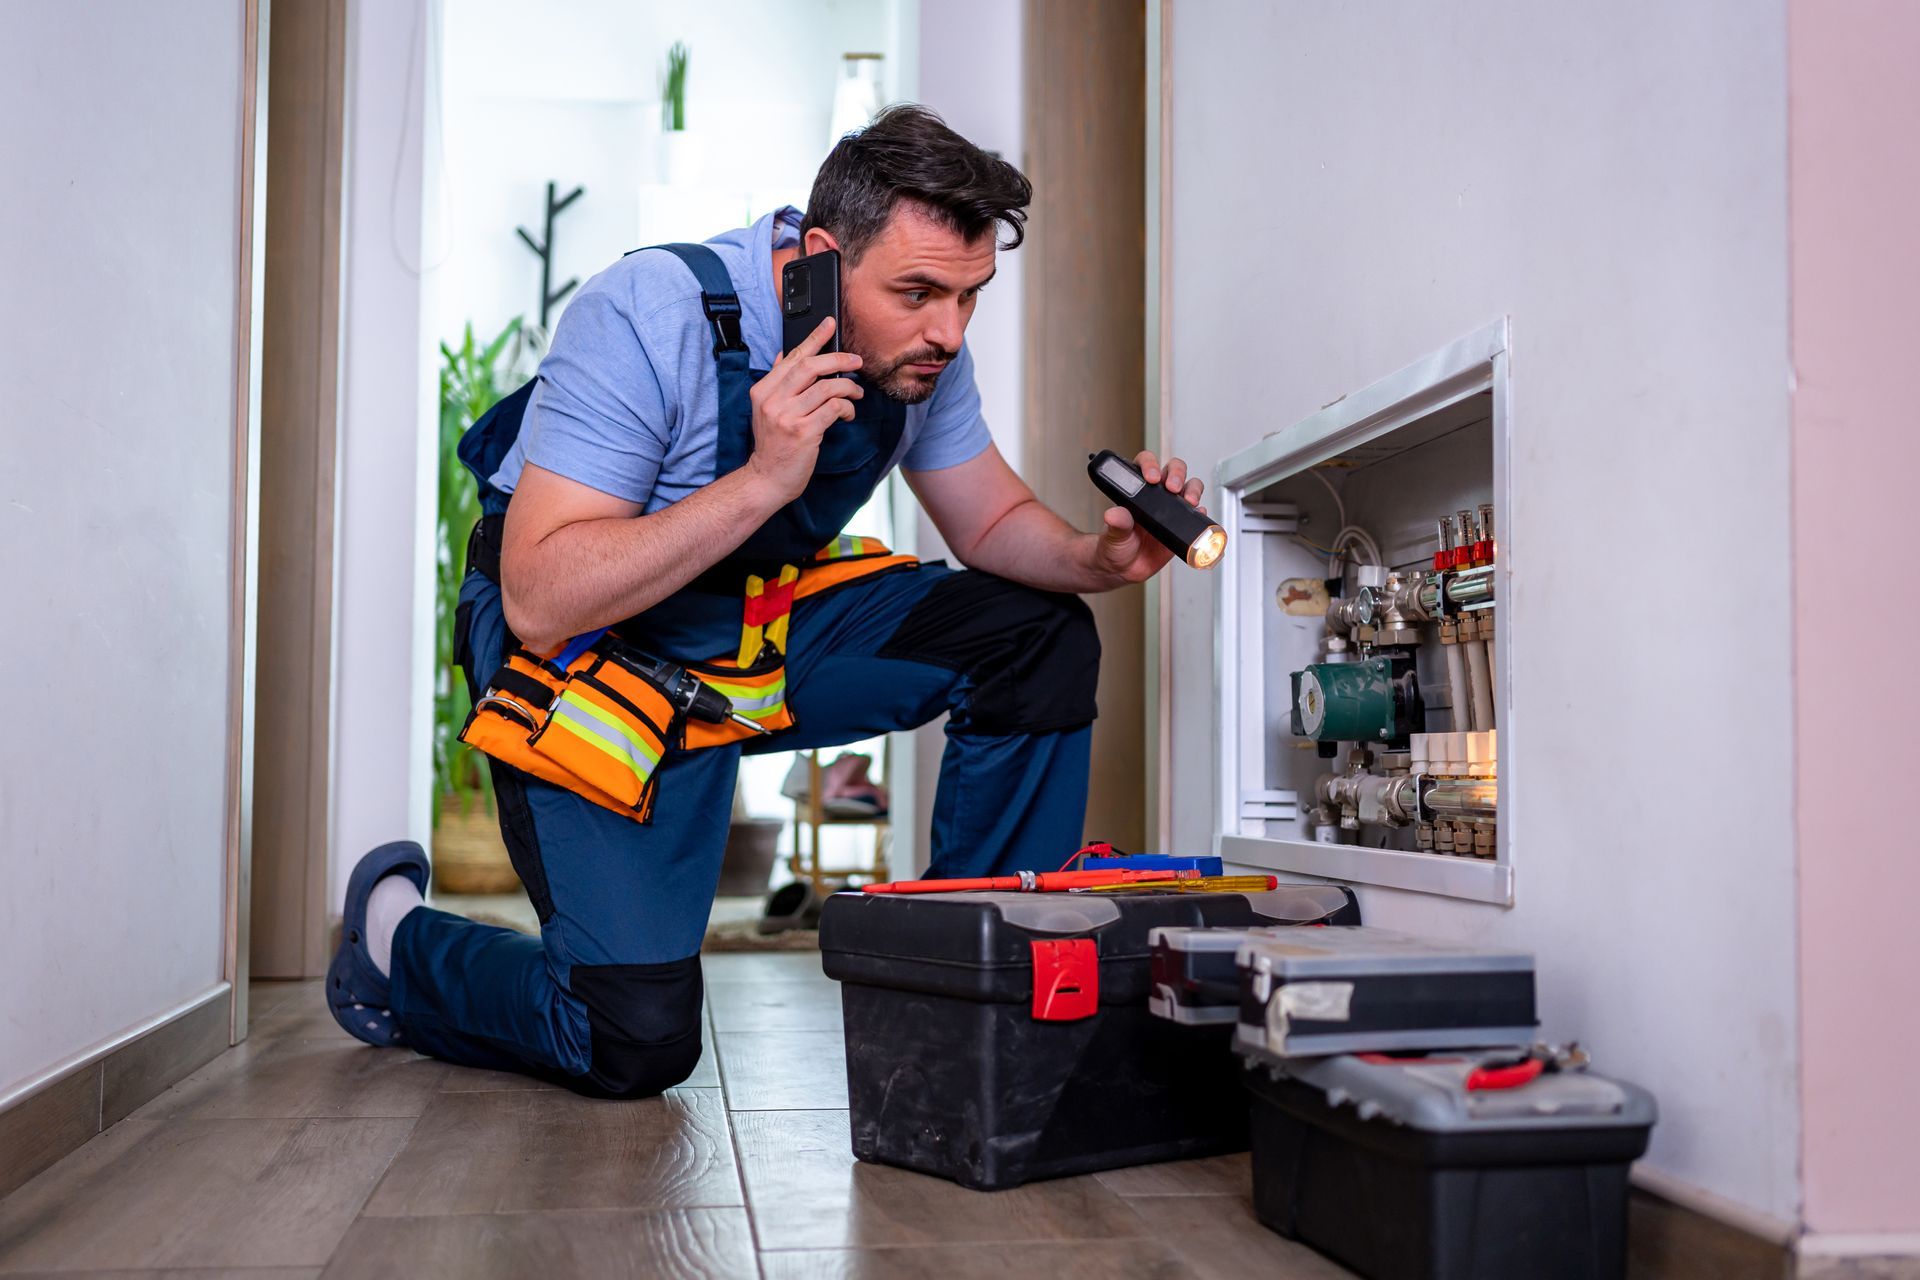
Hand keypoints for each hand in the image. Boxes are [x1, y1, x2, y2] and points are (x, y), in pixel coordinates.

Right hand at [744, 316, 862, 502]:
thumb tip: (783, 355)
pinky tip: (848, 414)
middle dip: (838, 359)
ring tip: (856, 394)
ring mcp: (787, 416)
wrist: (767, 479)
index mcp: (762, 390)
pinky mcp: (804, 432)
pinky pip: (834, 409)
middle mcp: (772, 400)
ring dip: (848, 388)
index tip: (830, 324)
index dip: (814, 338)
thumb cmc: (773, 445)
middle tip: (856, 361)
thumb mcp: (766, 410)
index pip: (791, 357)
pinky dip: (846, 408)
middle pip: (810, 367)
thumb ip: (776, 382)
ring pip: (826, 387)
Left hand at [1092, 450, 1205, 584]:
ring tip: (1189, 500)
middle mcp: (1155, 495)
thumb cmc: (1115, 545)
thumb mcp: (1112, 534)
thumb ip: (1116, 524)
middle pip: (1173, 469)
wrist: (1124, 569)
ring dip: (1192, 489)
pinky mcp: (1182, 524)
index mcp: (1136, 490)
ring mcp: (1170, 508)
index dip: (1151, 465)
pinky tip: (1198, 513)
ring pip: (1188, 486)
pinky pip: (1196, 513)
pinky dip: (1200, 511)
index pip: (1146, 464)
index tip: (1151, 477)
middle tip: (1172, 487)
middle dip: (1176, 474)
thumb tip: (1114, 514)